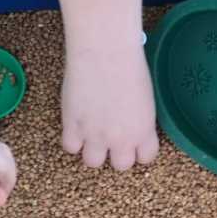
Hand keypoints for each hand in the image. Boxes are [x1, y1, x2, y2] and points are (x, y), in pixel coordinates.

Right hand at [61, 42, 158, 169]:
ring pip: (93, 162)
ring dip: (93, 150)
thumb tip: (130, 122)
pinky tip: (75, 126)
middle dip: (117, 154)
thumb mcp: (145, 96)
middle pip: (121, 166)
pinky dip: (72, 140)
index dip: (139, 151)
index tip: (134, 144)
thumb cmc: (128, 64)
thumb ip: (139, 117)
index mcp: (144, 130)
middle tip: (112, 138)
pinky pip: (70, 147)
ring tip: (91, 134)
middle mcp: (121, 138)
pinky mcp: (73, 126)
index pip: (147, 158)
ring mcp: (95, 135)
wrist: (104, 52)